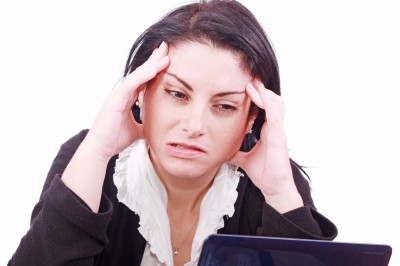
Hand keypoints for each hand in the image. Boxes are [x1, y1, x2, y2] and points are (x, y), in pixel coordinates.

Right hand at [86, 42, 169, 159]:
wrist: (101, 149)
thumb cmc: (114, 139)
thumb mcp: (136, 130)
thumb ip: (145, 124)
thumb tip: (156, 127)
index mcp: (128, 98)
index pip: (144, 80)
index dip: (155, 69)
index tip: (167, 59)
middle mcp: (123, 93)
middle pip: (141, 72)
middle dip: (154, 59)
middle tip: (166, 47)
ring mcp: (118, 94)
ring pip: (137, 74)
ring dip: (151, 63)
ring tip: (164, 53)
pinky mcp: (115, 98)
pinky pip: (132, 83)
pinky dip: (144, 74)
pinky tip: (155, 67)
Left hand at [229, 80, 302, 212]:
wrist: (274, 188)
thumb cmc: (264, 173)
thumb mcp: (244, 159)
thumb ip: (236, 153)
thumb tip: (223, 151)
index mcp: (268, 131)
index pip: (265, 108)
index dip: (257, 97)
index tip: (245, 87)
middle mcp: (274, 128)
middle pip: (272, 101)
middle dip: (261, 89)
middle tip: (248, 80)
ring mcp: (278, 131)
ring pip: (276, 103)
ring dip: (264, 92)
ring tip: (252, 84)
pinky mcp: (279, 136)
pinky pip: (275, 114)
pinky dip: (268, 102)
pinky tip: (259, 95)